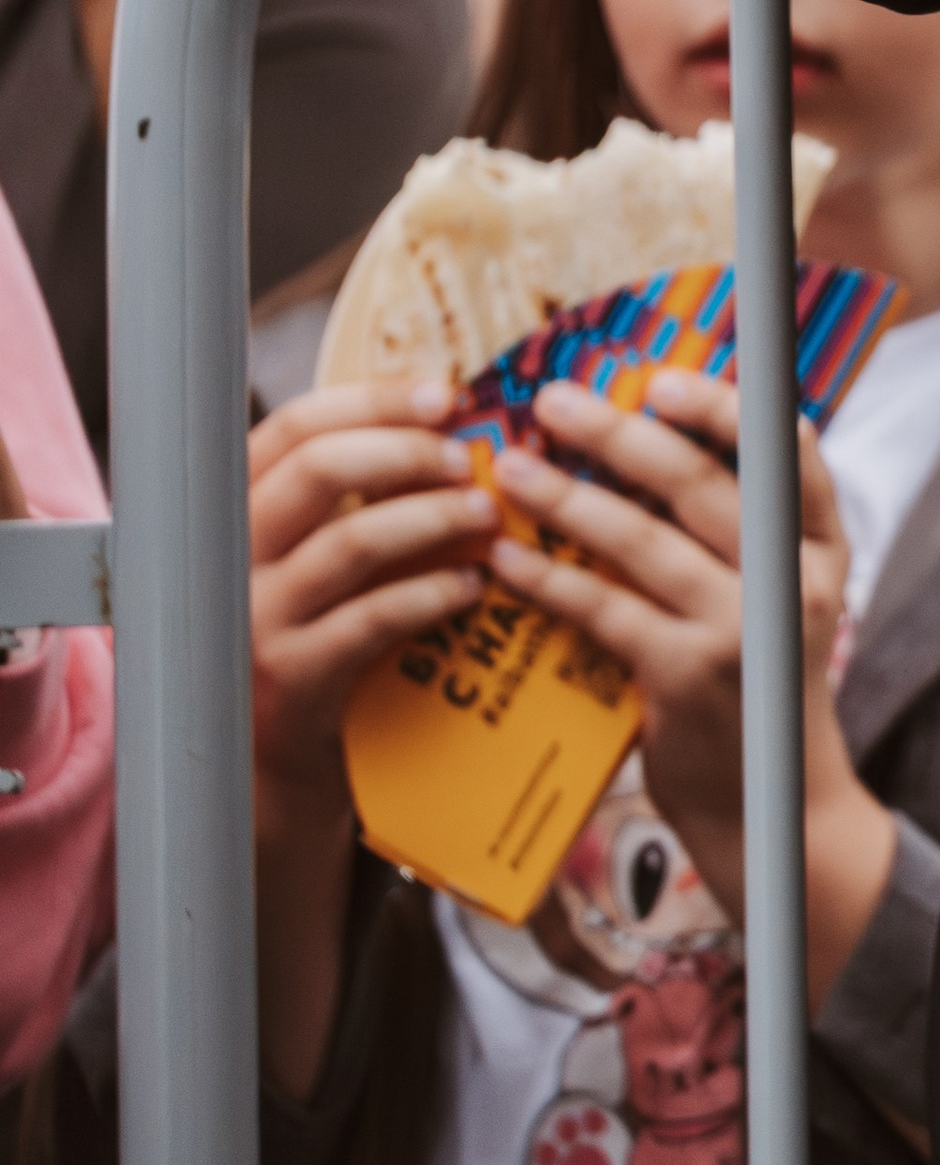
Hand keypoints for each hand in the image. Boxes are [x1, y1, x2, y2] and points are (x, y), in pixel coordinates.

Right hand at [249, 383, 484, 819]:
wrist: (268, 769)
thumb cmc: (308, 640)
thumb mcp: (312, 562)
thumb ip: (351, 500)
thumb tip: (450, 424)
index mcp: (233, 512)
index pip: (292, 428)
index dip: (371, 401)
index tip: (443, 395)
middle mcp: (227, 557)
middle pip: (315, 468)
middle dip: (405, 451)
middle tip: (471, 460)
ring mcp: (251, 620)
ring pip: (350, 541)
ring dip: (433, 519)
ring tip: (487, 517)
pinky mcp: (287, 679)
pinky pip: (371, 620)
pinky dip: (431, 595)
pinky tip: (473, 588)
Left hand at [486, 368, 895, 984]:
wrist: (778, 811)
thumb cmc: (764, 691)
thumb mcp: (786, 604)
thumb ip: (748, 534)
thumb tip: (655, 447)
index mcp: (820, 549)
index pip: (791, 450)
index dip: (725, 405)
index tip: (658, 378)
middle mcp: (791, 579)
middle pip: (702, 479)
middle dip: (619, 431)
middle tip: (555, 402)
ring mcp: (740, 628)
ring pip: (641, 537)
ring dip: (566, 495)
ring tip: (512, 467)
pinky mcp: (685, 677)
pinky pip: (603, 607)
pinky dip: (550, 577)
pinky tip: (508, 558)